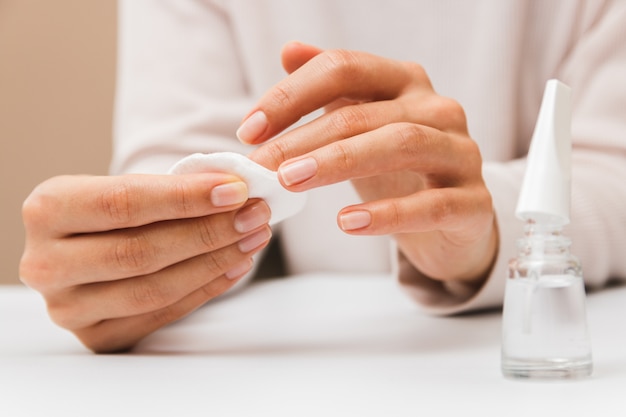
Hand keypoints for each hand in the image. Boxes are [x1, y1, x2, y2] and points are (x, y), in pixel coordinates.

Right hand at [20, 174, 271, 351]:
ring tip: (253, 238)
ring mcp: (67, 307)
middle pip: (140, 252)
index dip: (185, 198)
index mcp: (48, 210)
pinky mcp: (96, 336)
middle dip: (208, 233)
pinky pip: (161, 315)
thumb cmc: (113, 212)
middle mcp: (46, 263)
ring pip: (153, 289)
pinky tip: (235, 265)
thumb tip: (235, 190)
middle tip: (255, 215)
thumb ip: (170, 189)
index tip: (235, 190)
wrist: (86, 248)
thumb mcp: (126, 188)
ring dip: (214, 263)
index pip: (122, 203)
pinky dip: (206, 289)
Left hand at [245, 42, 496, 285]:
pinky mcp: (472, 202)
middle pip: (364, 112)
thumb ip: (332, 87)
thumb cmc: (400, 170)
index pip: (343, 68)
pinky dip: (388, 214)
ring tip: (292, 183)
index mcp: (405, 82)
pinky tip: (348, 222)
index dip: (291, 95)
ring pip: (400, 145)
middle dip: (304, 138)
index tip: (249, 130)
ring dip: (339, 162)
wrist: (454, 220)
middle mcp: (437, 108)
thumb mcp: (363, 124)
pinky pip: (432, 204)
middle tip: (262, 165)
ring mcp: (461, 153)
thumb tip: (290, 50)